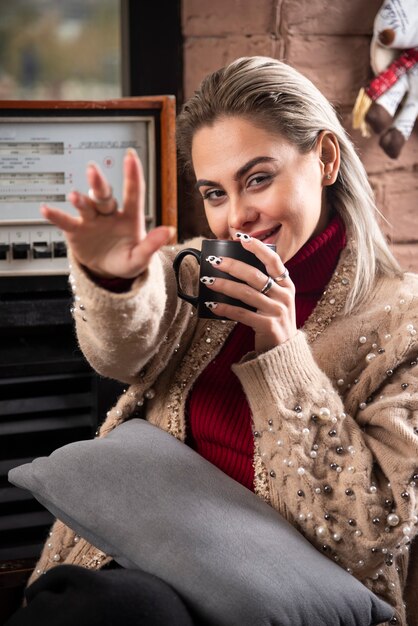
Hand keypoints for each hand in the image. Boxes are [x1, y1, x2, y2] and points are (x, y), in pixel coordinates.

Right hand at [40, 148, 174, 278]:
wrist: (106, 271)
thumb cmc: (125, 260)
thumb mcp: (140, 258)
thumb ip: (152, 245)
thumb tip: (168, 230)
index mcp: (129, 217)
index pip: (133, 194)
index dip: (132, 176)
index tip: (131, 156)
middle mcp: (109, 214)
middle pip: (105, 195)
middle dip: (98, 184)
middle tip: (93, 171)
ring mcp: (92, 220)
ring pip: (86, 205)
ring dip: (80, 200)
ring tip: (75, 197)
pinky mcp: (76, 230)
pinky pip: (65, 221)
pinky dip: (56, 215)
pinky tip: (46, 209)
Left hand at [204, 235, 296, 352]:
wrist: (283, 352)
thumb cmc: (273, 321)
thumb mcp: (275, 301)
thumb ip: (262, 286)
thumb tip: (232, 269)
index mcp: (286, 285)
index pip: (274, 261)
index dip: (258, 248)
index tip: (242, 238)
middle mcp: (284, 296)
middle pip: (255, 275)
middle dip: (232, 266)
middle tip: (214, 261)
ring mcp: (277, 311)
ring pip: (246, 293)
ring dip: (224, 285)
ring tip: (207, 280)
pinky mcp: (268, 326)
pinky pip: (242, 314)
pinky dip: (225, 309)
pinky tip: (212, 304)